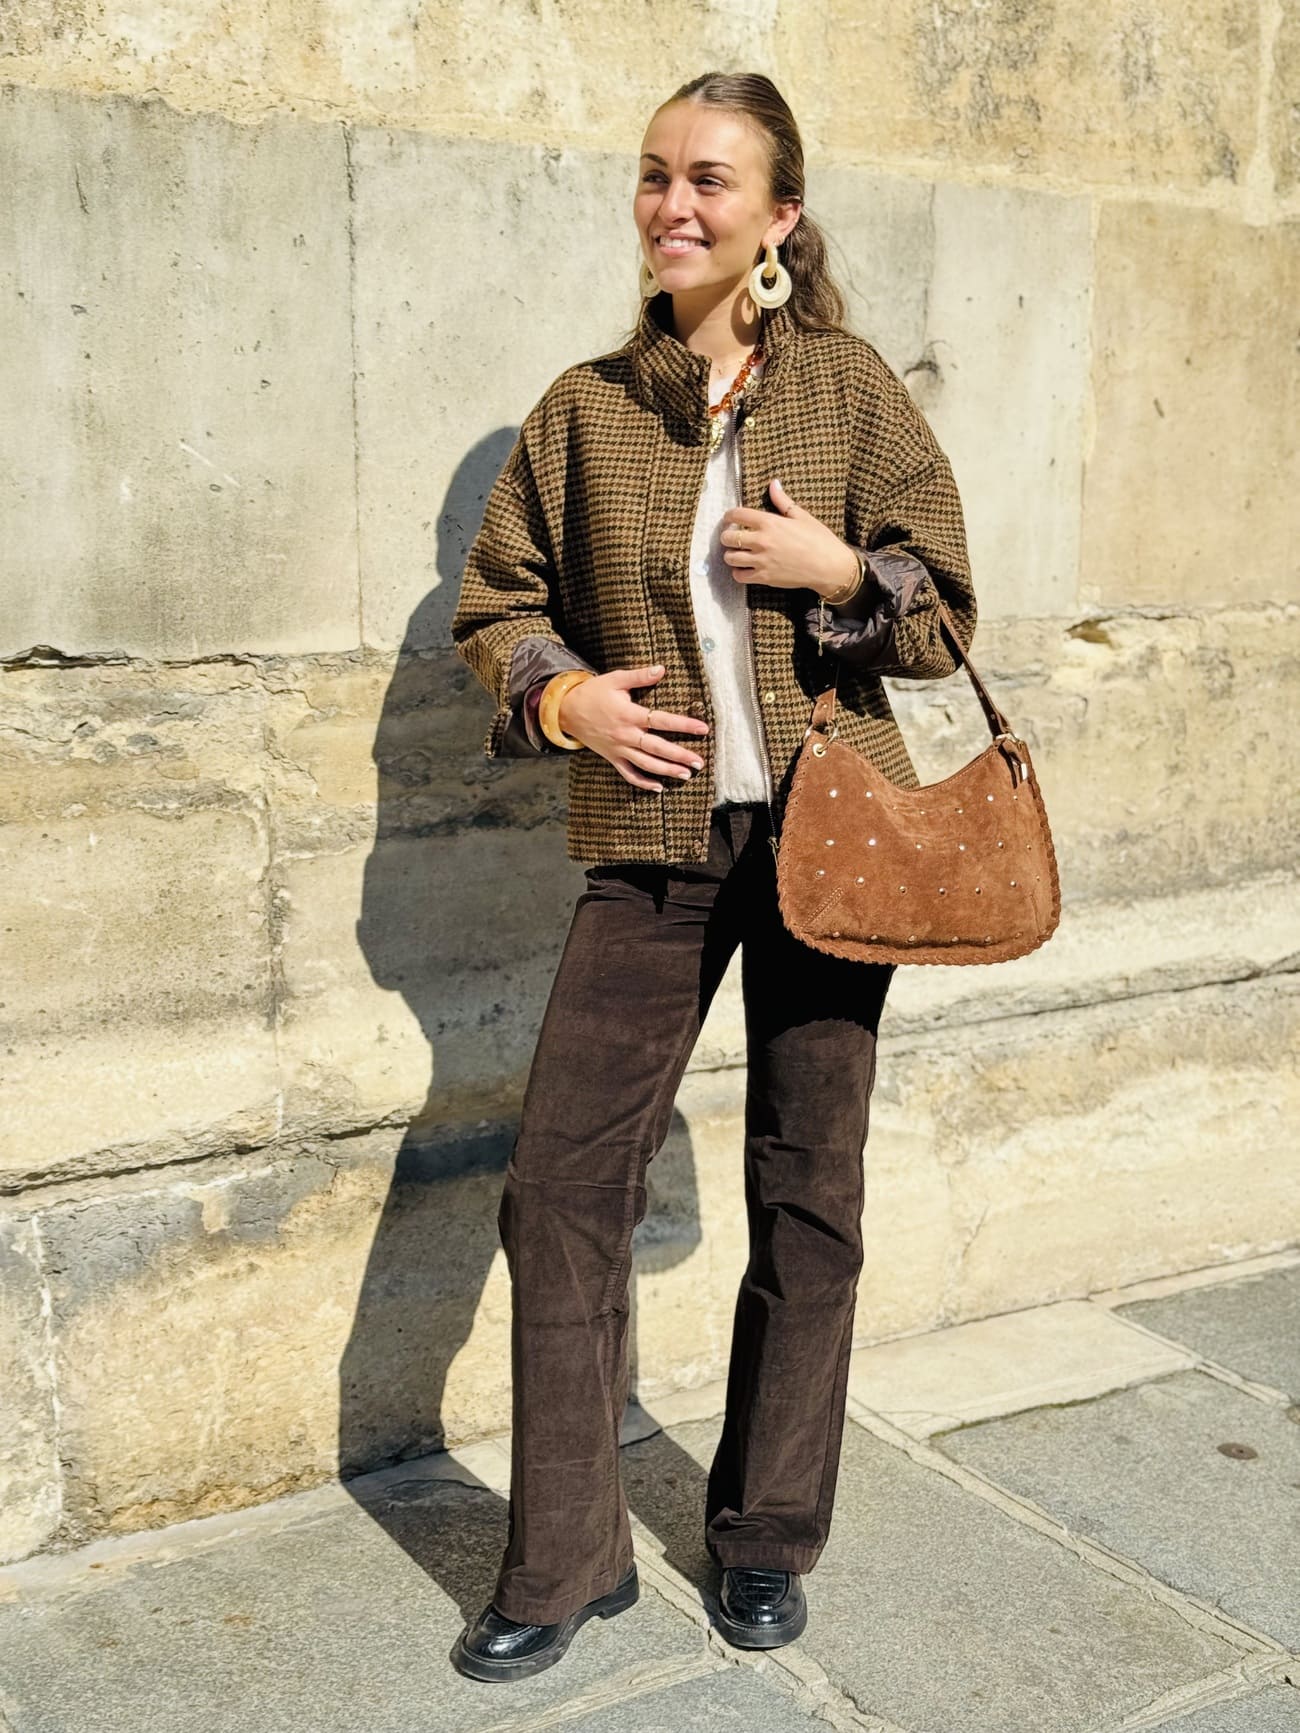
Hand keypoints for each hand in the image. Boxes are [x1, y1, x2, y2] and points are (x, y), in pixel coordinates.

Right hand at [558, 664, 709, 791]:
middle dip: (679, 756)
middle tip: (699, 762)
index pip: (662, 720)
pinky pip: (628, 774)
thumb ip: (639, 676)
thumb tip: (662, 669)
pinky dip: (642, 782)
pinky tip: (658, 787)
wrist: (565, 710)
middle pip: (657, 748)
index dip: (683, 725)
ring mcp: (618, 749)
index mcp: (629, 714)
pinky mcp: (612, 757)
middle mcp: (625, 735)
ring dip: (666, 771)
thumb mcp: (615, 679)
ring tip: (686, 775)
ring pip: (646, 764)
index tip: (703, 729)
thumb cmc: (592, 693)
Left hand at [720, 478, 859, 597]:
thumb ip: (782, 500)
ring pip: (730, 558)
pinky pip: (739, 576)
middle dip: (727, 536)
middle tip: (732, 537)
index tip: (729, 518)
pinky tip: (744, 568)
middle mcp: (762, 540)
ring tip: (737, 553)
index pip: (737, 515)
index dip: (729, 515)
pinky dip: (738, 572)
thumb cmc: (818, 539)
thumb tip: (773, 483)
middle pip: (729, 537)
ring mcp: (761, 560)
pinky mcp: (764, 577)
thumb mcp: (801, 516)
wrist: (829, 566)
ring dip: (730, 555)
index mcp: (770, 522)